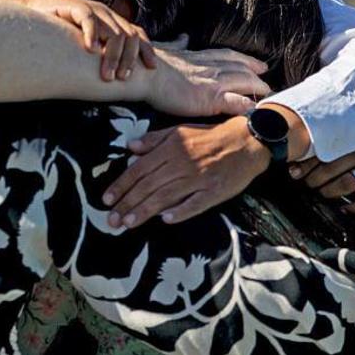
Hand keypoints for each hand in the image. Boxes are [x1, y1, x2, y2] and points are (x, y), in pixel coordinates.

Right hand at [9, 0, 155, 80]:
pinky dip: (92, 35)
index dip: (146, 50)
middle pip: (129, 36)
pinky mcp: (75, 7)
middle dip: (128, 59)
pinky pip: (89, 20)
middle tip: (121, 79)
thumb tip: (116, 78)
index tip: (151, 69)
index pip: (137, 34)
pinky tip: (90, 50)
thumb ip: (101, 54)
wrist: (36, 8)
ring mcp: (92, 10)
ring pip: (113, 32)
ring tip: (107, 75)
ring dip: (112, 56)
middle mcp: (106, 15)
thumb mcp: (86, 43)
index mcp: (113, 22)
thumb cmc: (61, 31)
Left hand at [101, 115, 269, 227]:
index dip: (122, 185)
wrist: (247, 140)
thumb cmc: (210, 136)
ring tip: (128, 223)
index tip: (106, 199)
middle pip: (148, 186)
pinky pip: (196, 203)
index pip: (139, 169)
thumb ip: (154, 140)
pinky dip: (181, 211)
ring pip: (166, 196)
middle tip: (111, 220)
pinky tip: (166, 220)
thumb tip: (130, 148)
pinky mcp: (215, 191)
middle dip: (127, 203)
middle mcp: (181, 163)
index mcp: (171, 148)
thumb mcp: (179, 131)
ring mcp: (198, 178)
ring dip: (145, 211)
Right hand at [142, 47, 270, 117]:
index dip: (244, 59)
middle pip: (241, 68)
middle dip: (256, 74)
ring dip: (258, 89)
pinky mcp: (209, 98)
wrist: (143, 72)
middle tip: (267, 81)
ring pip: (244, 82)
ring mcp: (212, 82)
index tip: (256, 63)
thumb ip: (177, 44)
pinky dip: (247, 106)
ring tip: (267, 96)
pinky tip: (255, 111)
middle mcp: (210, 67)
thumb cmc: (148, 62)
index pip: (228, 55)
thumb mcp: (166, 48)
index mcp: (199, 56)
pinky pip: (235, 102)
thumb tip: (183, 37)